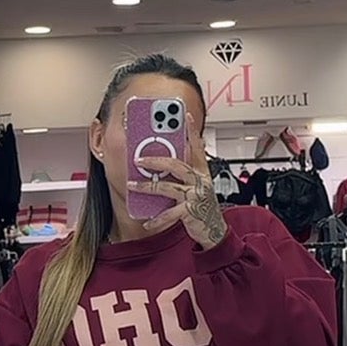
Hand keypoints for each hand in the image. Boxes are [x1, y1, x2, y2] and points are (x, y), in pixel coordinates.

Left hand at [131, 115, 227, 249]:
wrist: (214, 230)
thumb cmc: (202, 206)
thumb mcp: (195, 185)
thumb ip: (183, 172)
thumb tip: (162, 160)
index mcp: (201, 172)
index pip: (197, 146)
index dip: (192, 130)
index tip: (185, 115)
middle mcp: (200, 181)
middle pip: (176, 164)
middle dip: (155, 160)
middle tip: (138, 159)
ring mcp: (195, 196)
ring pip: (168, 187)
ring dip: (147, 187)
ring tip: (132, 186)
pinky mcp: (191, 212)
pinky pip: (169, 213)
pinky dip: (157, 218)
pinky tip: (147, 221)